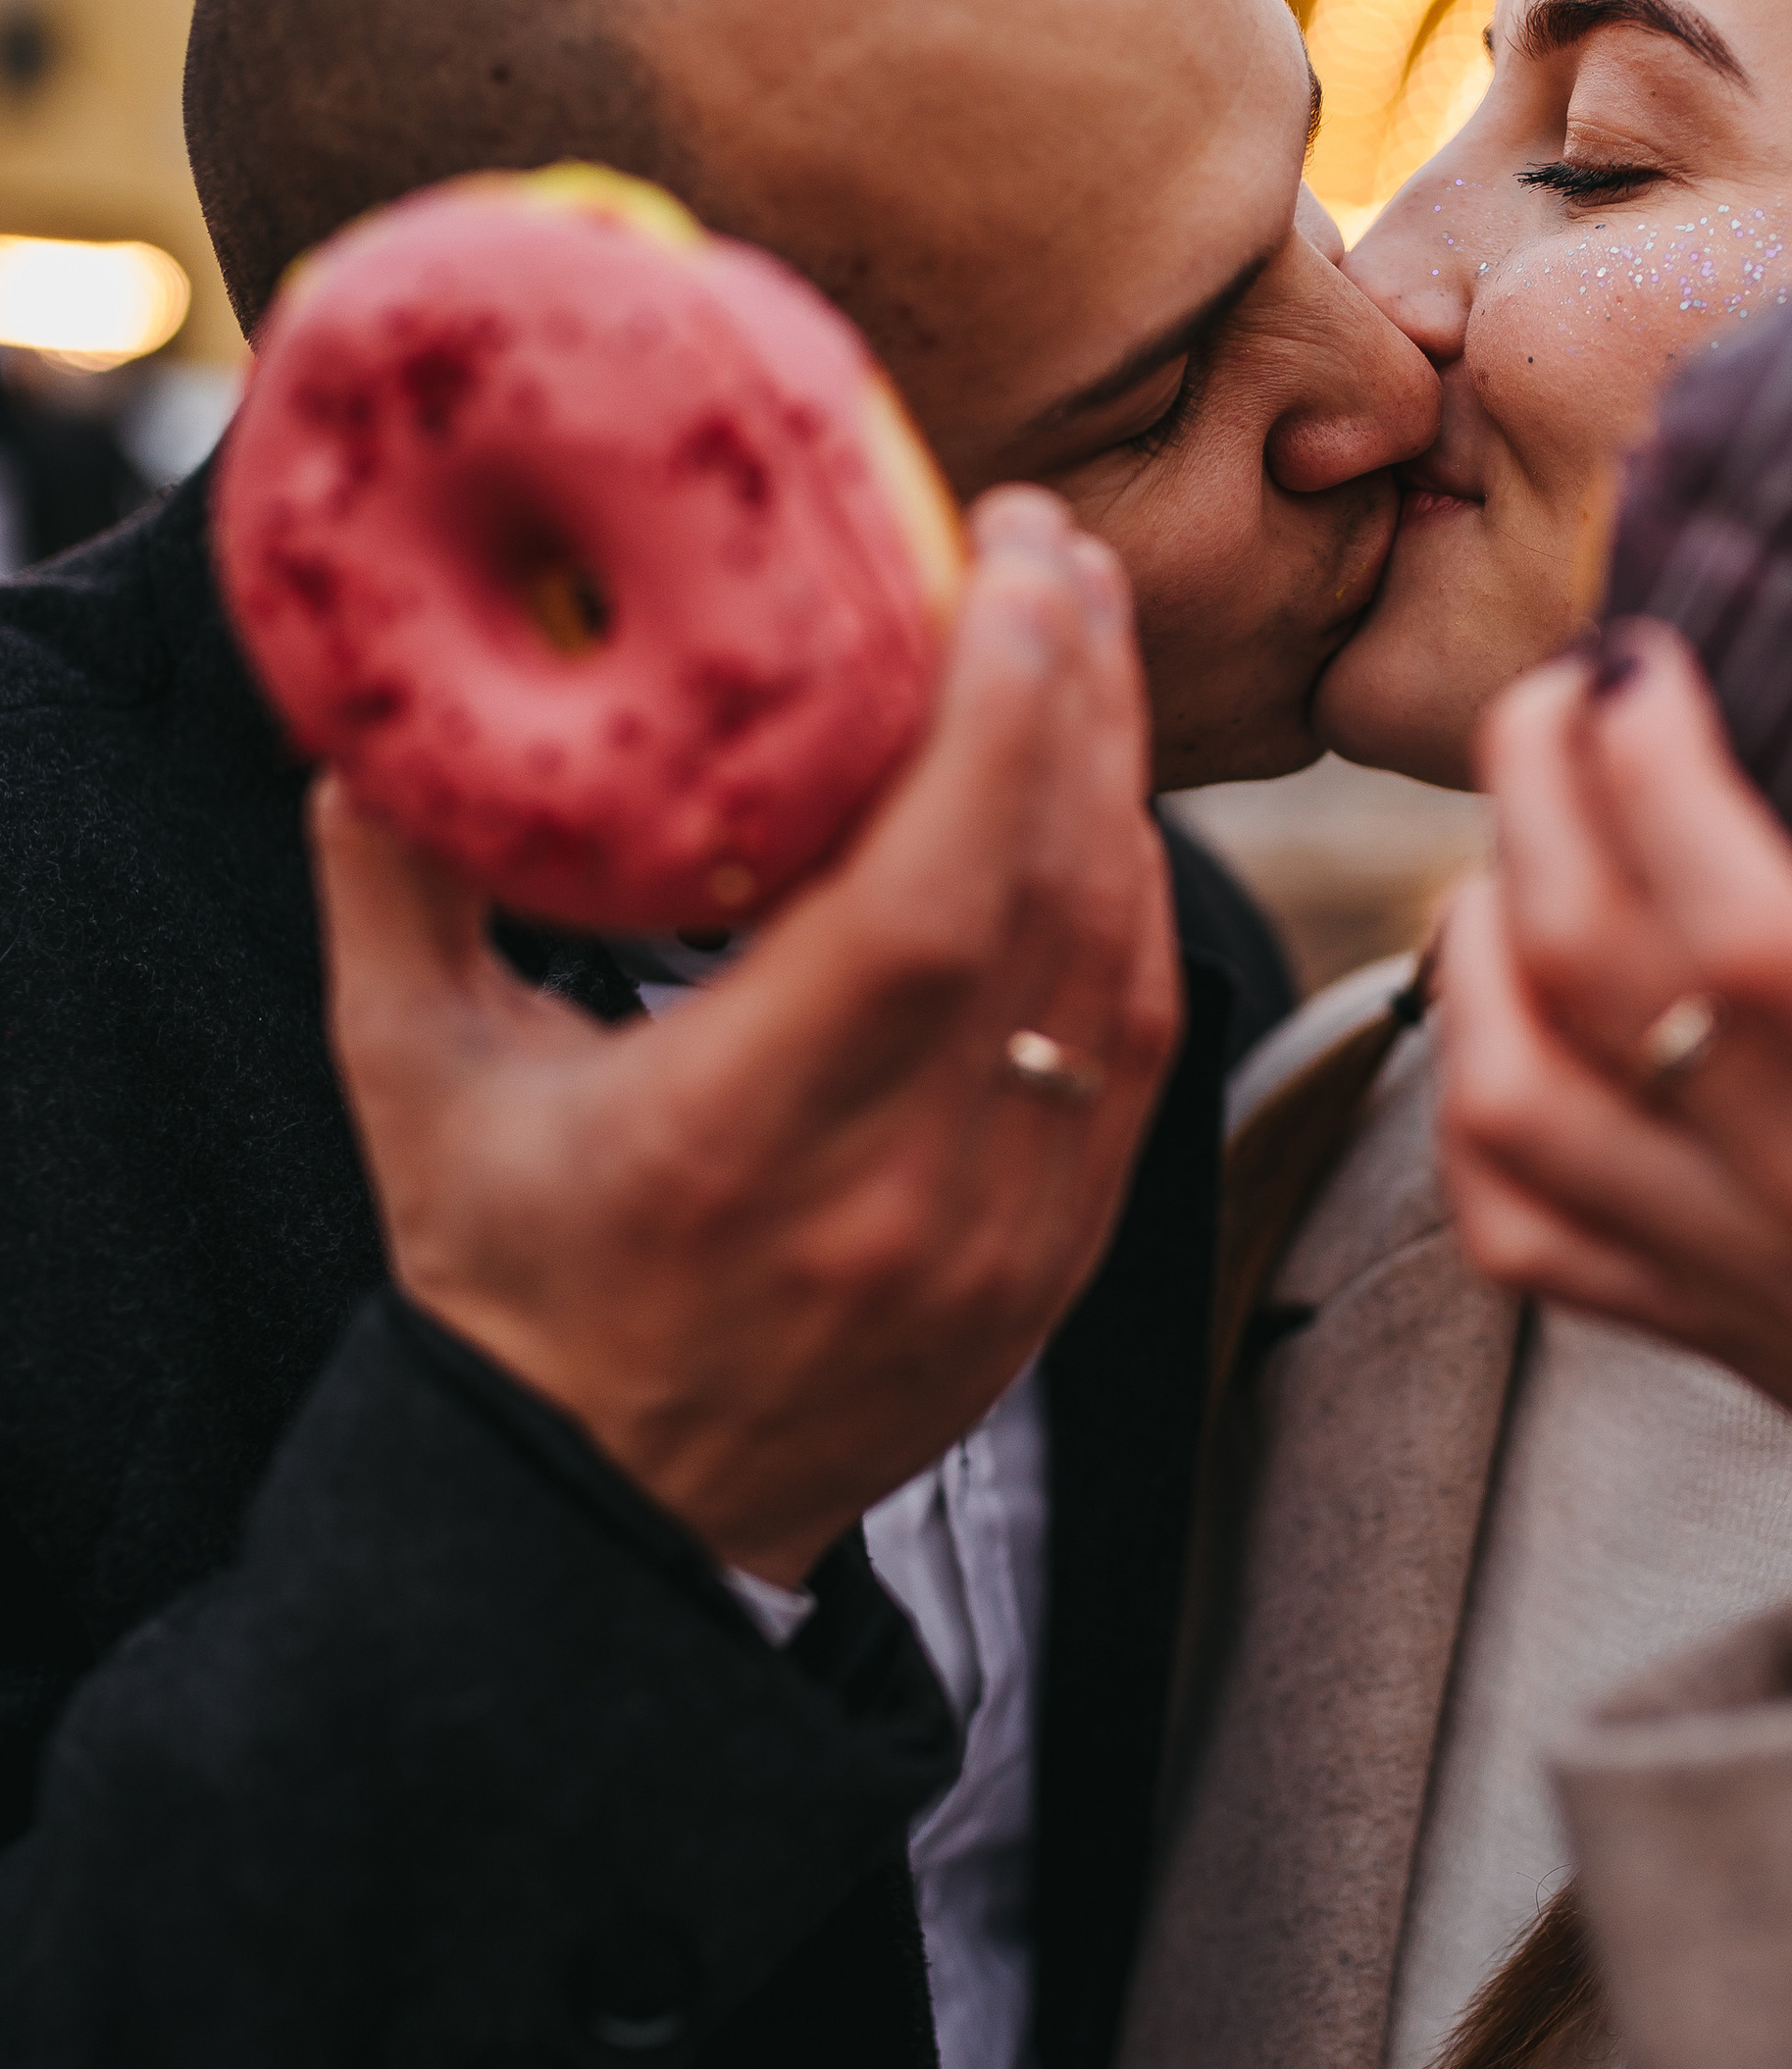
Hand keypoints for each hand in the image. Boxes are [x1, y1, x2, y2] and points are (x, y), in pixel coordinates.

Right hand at [315, 490, 1178, 1583]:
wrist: (617, 1522)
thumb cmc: (509, 1283)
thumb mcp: (411, 1083)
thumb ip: (396, 884)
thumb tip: (378, 703)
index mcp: (733, 1139)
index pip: (922, 902)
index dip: (993, 715)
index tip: (999, 559)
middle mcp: (896, 1194)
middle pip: (1049, 902)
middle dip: (1073, 694)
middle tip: (1047, 547)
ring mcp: (1000, 1238)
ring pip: (1118, 966)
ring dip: (1113, 780)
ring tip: (1076, 634)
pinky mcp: (1055, 1262)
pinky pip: (1136, 1048)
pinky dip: (1129, 902)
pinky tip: (1095, 797)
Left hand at [1441, 632, 1791, 1573]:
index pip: (1743, 916)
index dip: (1655, 768)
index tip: (1645, 657)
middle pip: (1589, 959)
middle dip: (1535, 786)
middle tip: (1559, 688)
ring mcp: (1733, 1254)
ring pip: (1512, 1084)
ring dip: (1472, 939)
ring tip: (1510, 838)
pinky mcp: (1686, 1316)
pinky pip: (1507, 1219)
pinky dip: (1465, 1102)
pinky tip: (1492, 1010)